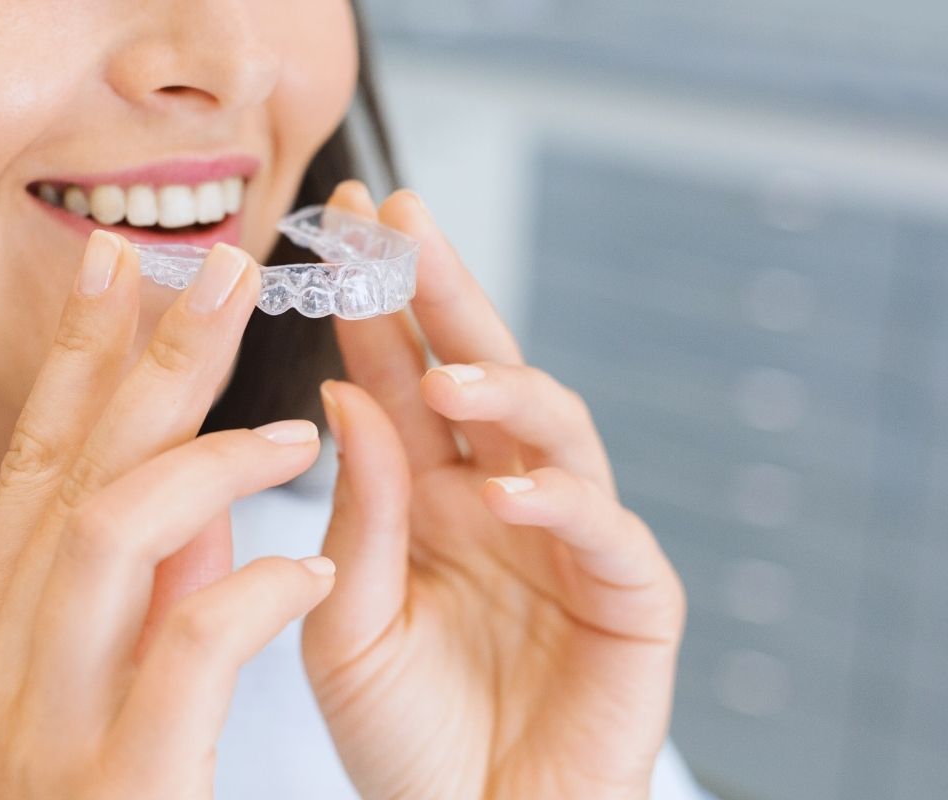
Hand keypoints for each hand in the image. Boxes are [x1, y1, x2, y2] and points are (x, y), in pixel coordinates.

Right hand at [0, 232, 334, 798]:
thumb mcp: (106, 682)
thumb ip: (142, 588)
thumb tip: (196, 481)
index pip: (34, 464)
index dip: (79, 356)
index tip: (124, 265)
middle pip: (72, 469)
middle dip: (151, 358)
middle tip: (223, 267)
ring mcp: (35, 730)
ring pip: (110, 530)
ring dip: (210, 456)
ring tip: (298, 429)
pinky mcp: (115, 783)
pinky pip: (186, 645)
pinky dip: (254, 586)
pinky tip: (313, 562)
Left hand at [303, 183, 685, 799]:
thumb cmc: (403, 737)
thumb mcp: (346, 624)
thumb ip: (355, 515)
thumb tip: (346, 395)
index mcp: (421, 495)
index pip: (396, 378)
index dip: (370, 304)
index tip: (337, 226)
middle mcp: (494, 496)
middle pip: (477, 369)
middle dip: (442, 290)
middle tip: (402, 216)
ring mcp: (565, 538)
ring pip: (553, 426)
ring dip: (504, 386)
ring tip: (448, 370)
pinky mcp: (628, 595)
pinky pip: (604, 529)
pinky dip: (560, 501)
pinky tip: (506, 493)